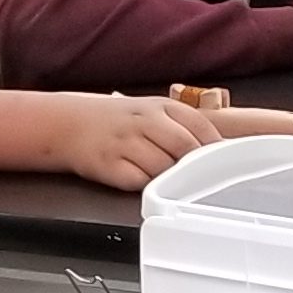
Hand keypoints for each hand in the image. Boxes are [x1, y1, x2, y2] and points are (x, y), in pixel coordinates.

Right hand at [52, 93, 223, 191]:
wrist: (71, 124)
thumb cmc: (119, 122)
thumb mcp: (153, 112)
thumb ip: (184, 127)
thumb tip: (221, 149)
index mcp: (161, 106)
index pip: (200, 126)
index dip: (214, 147)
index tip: (221, 163)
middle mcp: (144, 120)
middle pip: (185, 147)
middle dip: (194, 165)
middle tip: (196, 177)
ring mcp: (126, 142)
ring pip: (164, 167)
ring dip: (169, 178)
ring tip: (161, 175)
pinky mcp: (110, 165)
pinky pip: (140, 182)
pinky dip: (146, 186)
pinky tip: (140, 178)